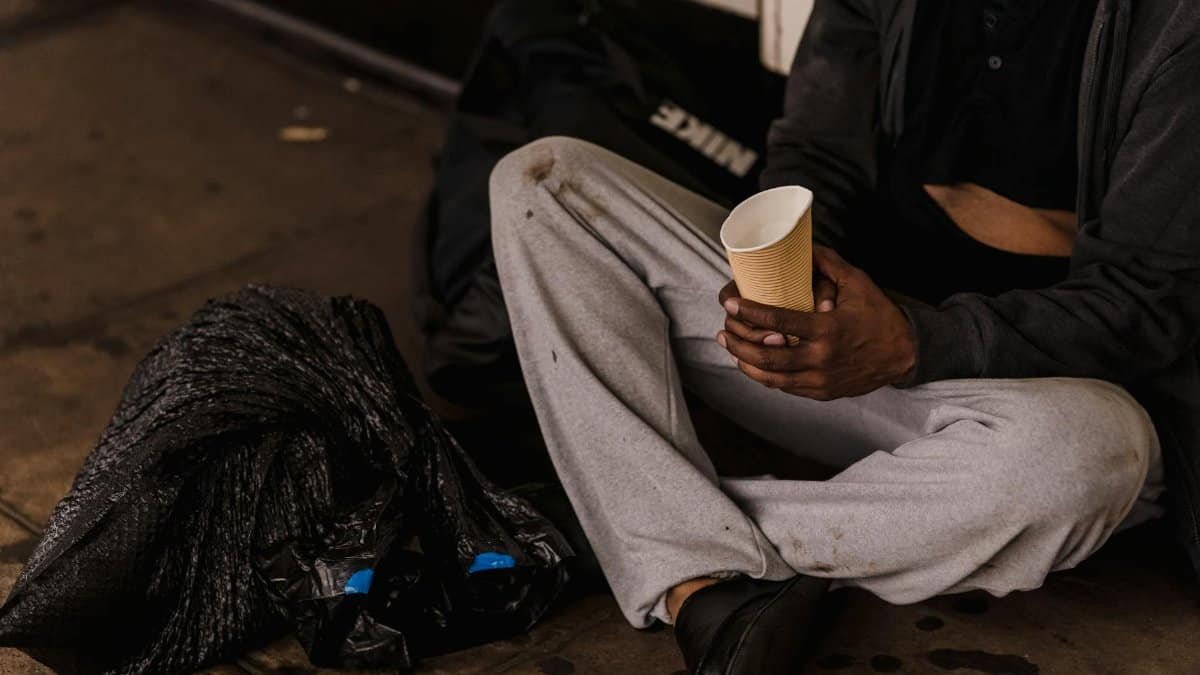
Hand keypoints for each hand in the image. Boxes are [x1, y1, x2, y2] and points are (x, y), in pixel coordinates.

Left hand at [716, 246, 916, 399]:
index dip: (751, 312)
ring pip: (771, 377)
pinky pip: (785, 387)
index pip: (779, 321)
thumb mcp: (858, 283)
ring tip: (731, 348)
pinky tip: (753, 364)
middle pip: (766, 356)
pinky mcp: (821, 392)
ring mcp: (820, 380)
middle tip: (723, 330)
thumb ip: (829, 264)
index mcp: (827, 329)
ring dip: (745, 362)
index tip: (731, 303)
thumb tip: (802, 246)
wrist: (903, 354)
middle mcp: (821, 358)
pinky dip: (765, 376)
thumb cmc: (879, 316)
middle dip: (738, 343)